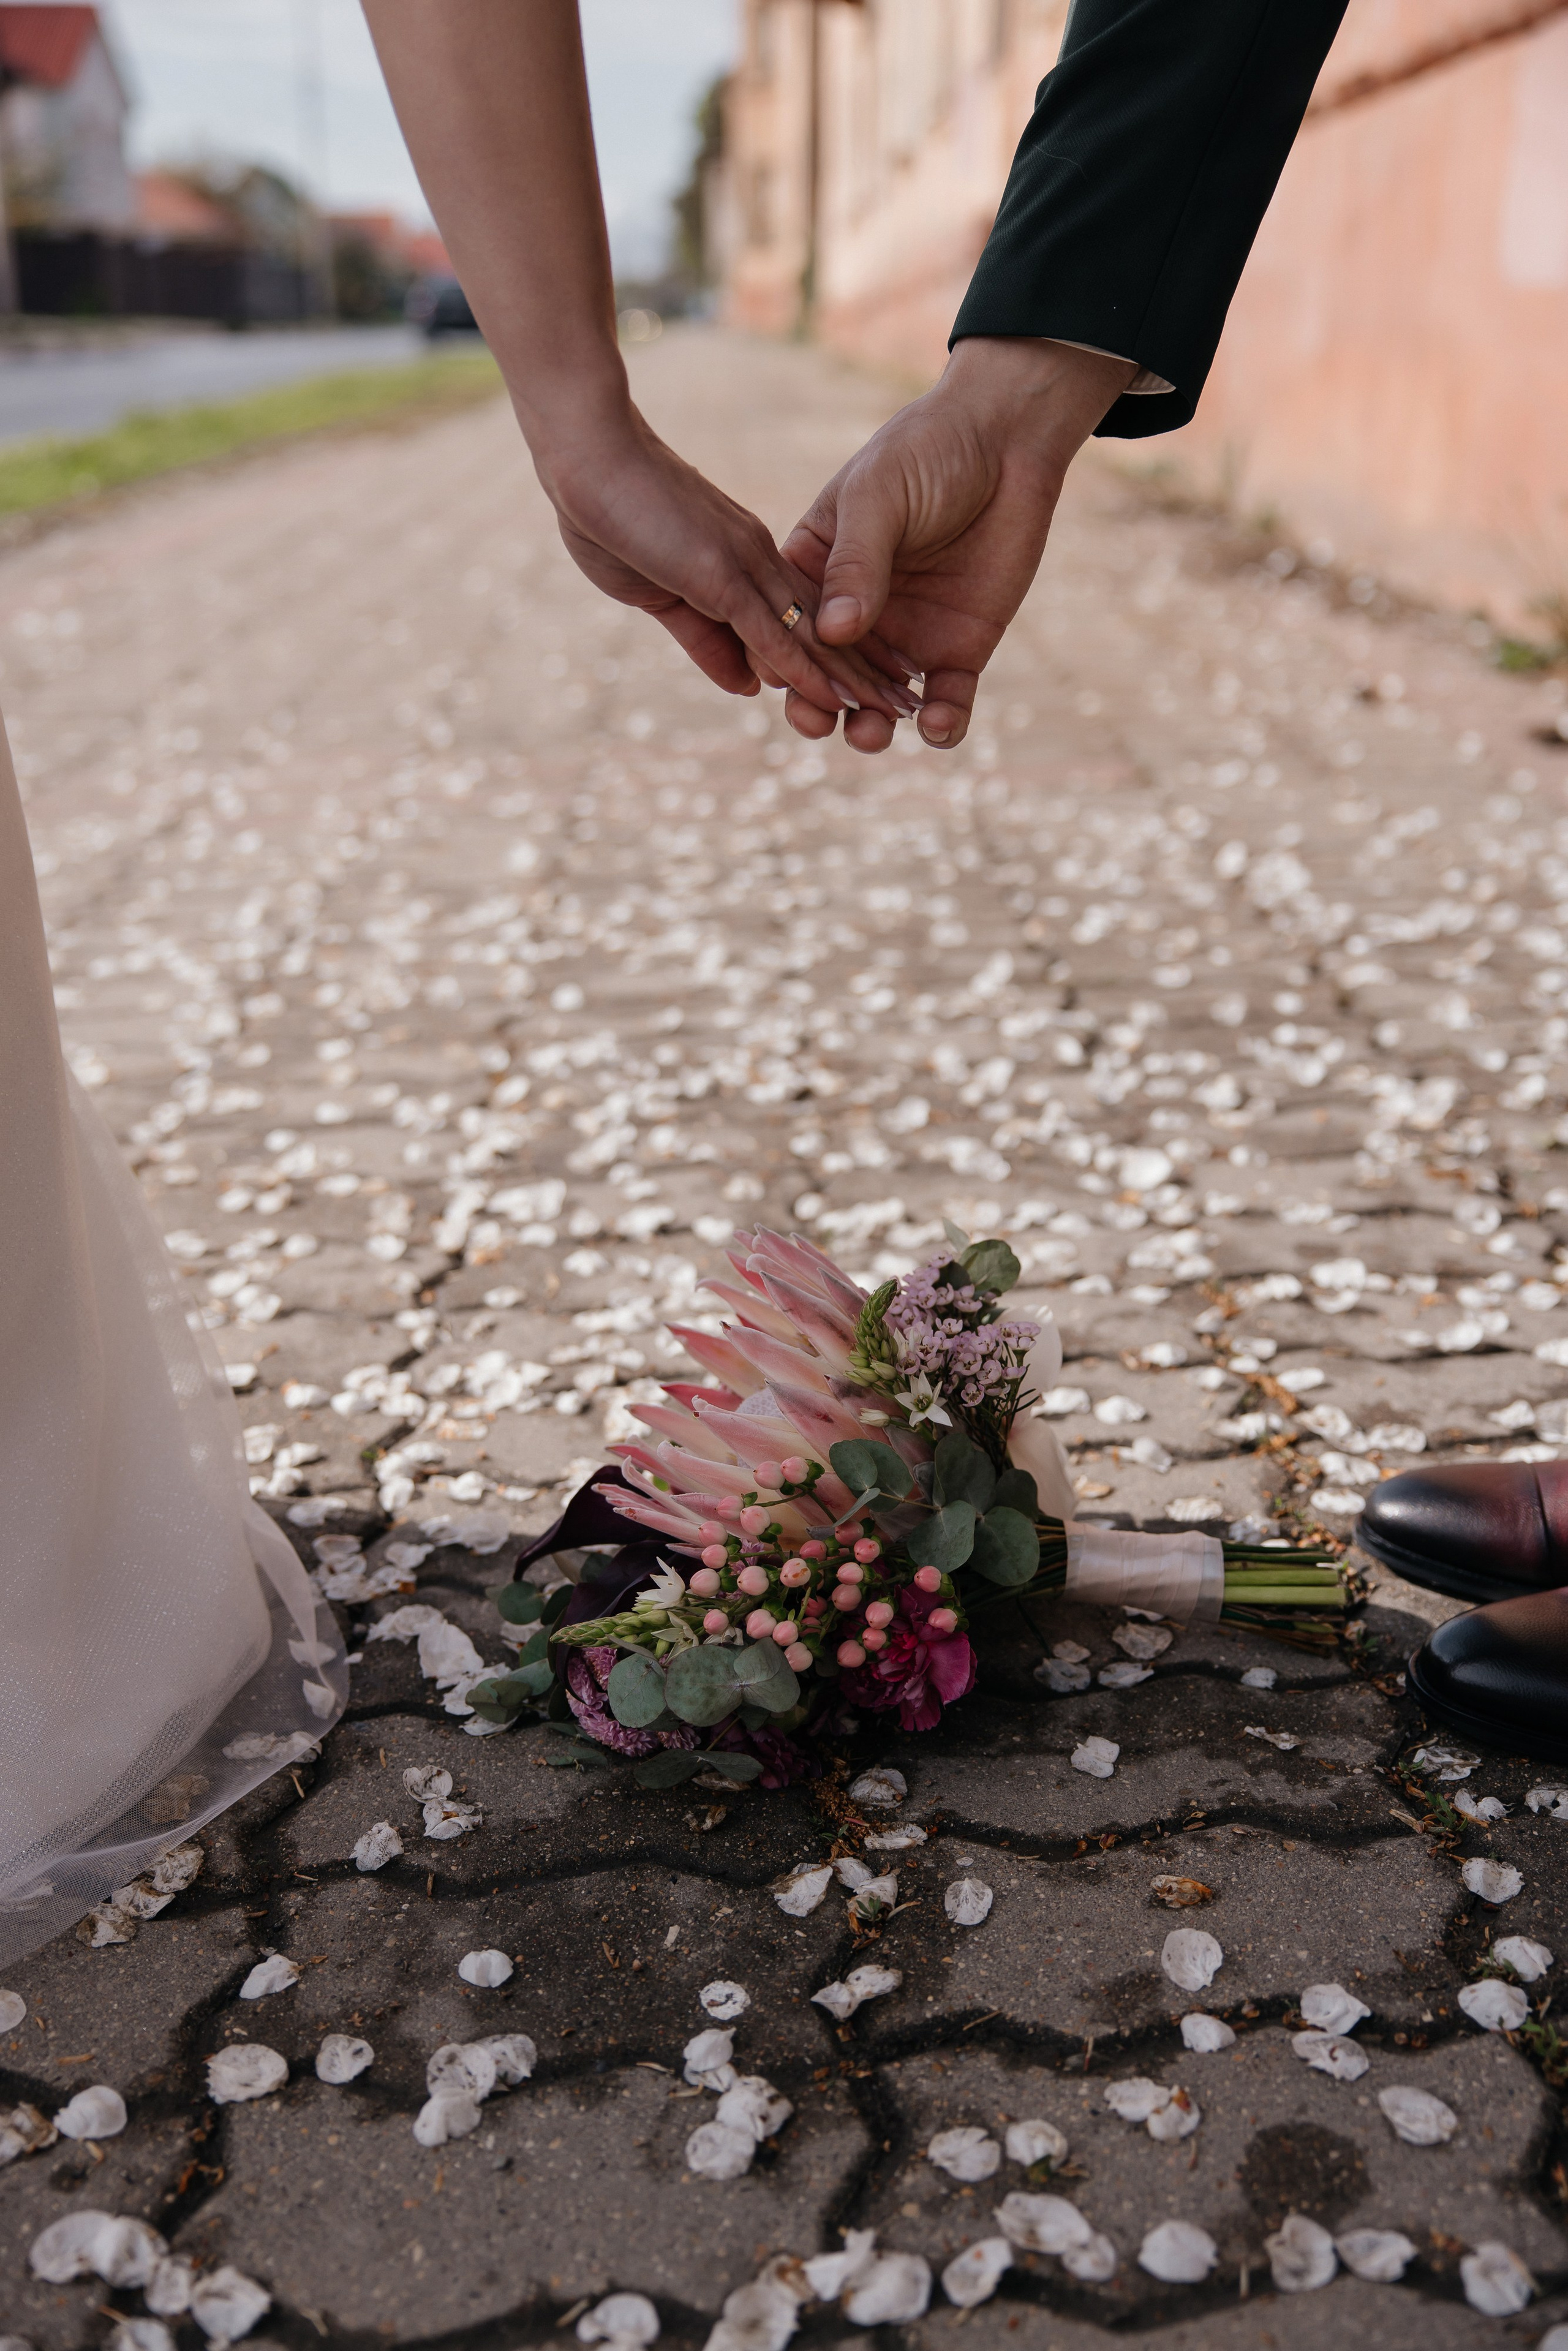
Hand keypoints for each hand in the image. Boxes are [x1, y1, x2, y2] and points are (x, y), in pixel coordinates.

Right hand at [535, 398, 919, 730]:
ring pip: (812, 633)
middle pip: (822, 627)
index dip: (835, 657)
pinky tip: (837, 699)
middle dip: (866, 671)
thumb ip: (707, 638)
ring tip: (894, 714)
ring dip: (854, 677)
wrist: (585, 444)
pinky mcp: (723, 572)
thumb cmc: (607, 508)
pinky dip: (807, 669)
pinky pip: (775, 629)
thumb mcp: (661, 592)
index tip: (864, 692)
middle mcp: (759, 558)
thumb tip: (748, 684)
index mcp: (745, 557)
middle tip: (902, 710)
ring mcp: (745, 563)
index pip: (800, 618)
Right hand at [781, 338, 1135, 753]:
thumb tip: (831, 632)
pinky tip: (936, 726)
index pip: (786, 627)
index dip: (780, 660)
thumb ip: (856, 563)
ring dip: (870, 728)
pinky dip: (940, 725)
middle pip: (825, 679)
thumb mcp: (878, 497)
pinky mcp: (957, 652)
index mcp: (815, 573)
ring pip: (877, 704)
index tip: (781, 682)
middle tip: (824, 721)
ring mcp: (905, 639)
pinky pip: (945, 704)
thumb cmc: (928, 451)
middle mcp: (854, 615)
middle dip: (819, 709)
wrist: (1007, 441)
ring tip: (874, 730)